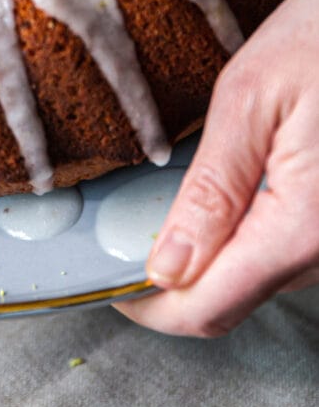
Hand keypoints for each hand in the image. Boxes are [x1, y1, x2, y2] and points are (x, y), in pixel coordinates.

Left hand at [115, 0, 318, 336]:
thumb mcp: (250, 99)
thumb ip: (211, 191)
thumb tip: (168, 265)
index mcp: (303, 227)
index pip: (207, 306)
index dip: (147, 306)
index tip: (107, 281)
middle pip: (230, 298)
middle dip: (171, 277)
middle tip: (124, 229)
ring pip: (255, 276)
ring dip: (204, 254)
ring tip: (165, 205)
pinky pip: (279, 249)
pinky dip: (238, 234)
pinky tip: (218, 192)